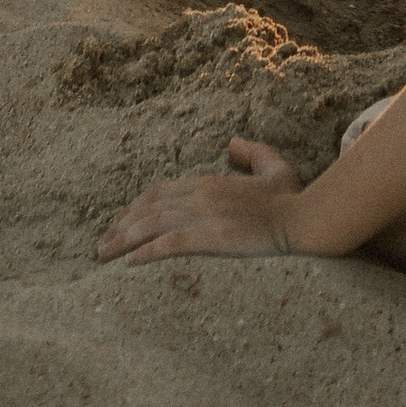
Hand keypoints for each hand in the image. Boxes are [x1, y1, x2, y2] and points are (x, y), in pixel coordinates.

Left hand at [100, 137, 302, 262]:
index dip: (135, 207)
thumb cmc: (290, 198)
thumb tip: (233, 143)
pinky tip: (130, 263)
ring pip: (153, 225)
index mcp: (208, 182)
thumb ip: (252, 153)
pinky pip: (170, 244)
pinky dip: (147, 252)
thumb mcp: (273, 167)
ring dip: (124, 239)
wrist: (303, 220)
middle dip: (121, 225)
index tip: (119, 222)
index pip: (160, 192)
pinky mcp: (211, 238)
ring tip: (104, 255)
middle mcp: (200, 195)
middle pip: (149, 208)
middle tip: (102, 244)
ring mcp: (205, 216)